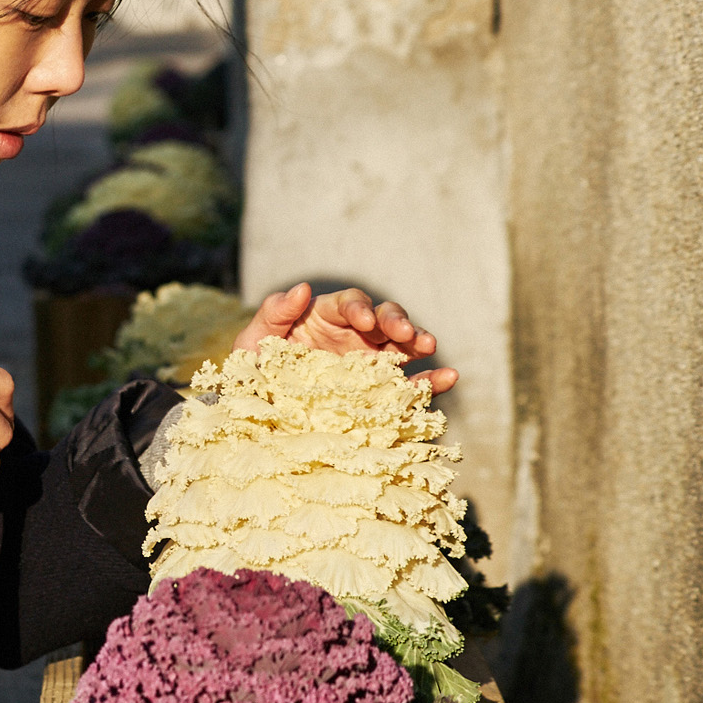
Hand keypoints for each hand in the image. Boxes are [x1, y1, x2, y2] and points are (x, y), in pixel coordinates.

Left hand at [231, 282, 458, 394]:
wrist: (259, 415)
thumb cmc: (255, 372)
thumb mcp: (252, 342)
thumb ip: (274, 313)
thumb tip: (301, 288)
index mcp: (324, 317)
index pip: (349, 304)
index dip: (359, 307)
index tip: (362, 319)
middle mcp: (353, 335)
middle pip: (383, 317)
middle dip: (396, 320)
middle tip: (403, 332)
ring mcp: (370, 362)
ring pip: (402, 343)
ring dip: (417, 340)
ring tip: (429, 346)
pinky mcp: (381, 391)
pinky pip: (411, 383)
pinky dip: (432, 380)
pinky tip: (449, 378)